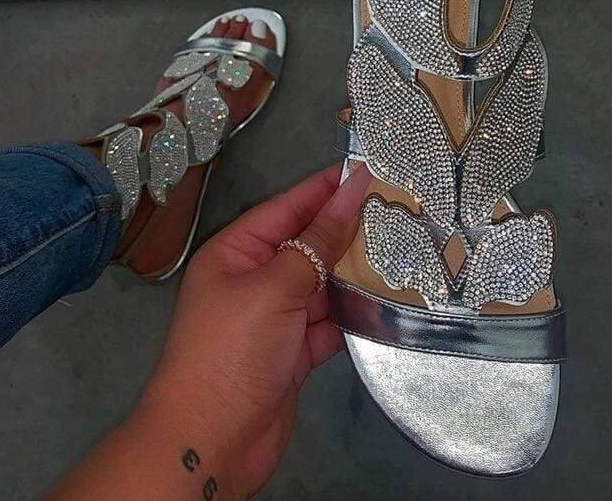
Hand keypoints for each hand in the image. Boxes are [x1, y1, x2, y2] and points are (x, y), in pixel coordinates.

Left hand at [52, 163, 369, 500]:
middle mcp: (254, 279)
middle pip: (306, 246)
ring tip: (400, 249)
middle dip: (345, 231)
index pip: (285, 209)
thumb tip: (350, 191)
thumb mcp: (276, 287)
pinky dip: (350, 315)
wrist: (211, 441)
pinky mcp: (293, 351)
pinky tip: (383, 302)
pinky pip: (327, 322)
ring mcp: (274, 317)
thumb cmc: (233, 350)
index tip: (366, 170)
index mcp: (235, 253)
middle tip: (395, 209)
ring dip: (353, 274)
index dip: (324, 189)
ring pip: (321, 284)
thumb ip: (318, 242)